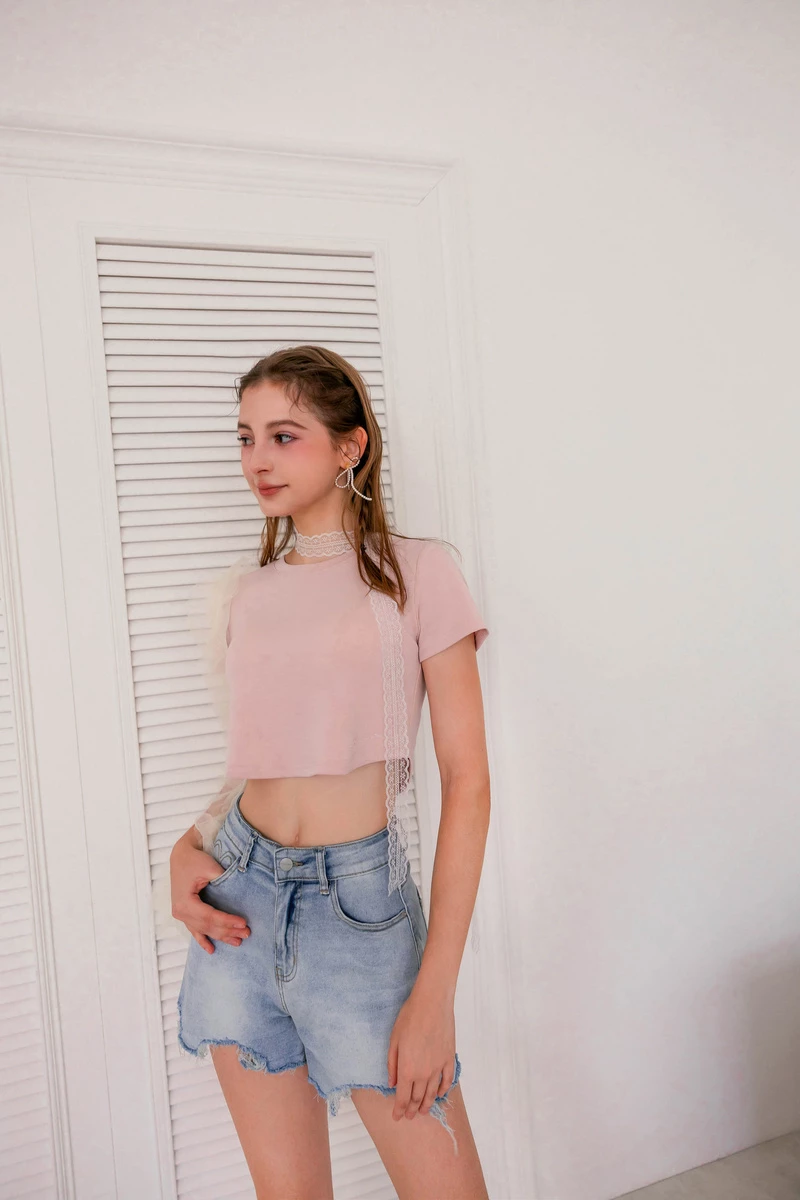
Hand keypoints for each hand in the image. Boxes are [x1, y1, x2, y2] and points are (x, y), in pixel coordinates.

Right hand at [169, 835, 250, 953]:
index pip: (210, 916)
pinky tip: (211, 950)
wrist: (181, 855)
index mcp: (184, 903)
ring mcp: (180, 914)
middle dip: (227, 931)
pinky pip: (194, 930)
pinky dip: (203, 940)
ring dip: (220, 936)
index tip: (244, 923)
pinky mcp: (183, 913)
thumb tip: (241, 895)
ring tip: (238, 941)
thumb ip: (223, 882)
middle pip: (207, 926)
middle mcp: (180, 912)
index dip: (227, 921)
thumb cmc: (195, 860)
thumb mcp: (209, 868)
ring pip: (203, 930)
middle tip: (246, 933)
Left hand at [387, 984, 456, 1121]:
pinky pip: (447, 1080)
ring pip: (432, 1093)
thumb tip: (392, 1083)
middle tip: (409, 1117)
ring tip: (423, 1111)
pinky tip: (439, 1094)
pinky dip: (443, 1090)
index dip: (399, 1110)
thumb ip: (392, 1065)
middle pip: (417, 1098)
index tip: (397, 1118)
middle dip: (412, 1109)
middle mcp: (423, 1073)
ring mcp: (438, 1067)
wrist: (432, 1004)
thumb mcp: (393, 1041)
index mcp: (407, 1069)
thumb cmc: (409, 1018)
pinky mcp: (449, 1059)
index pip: (402, 1097)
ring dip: (427, 1104)